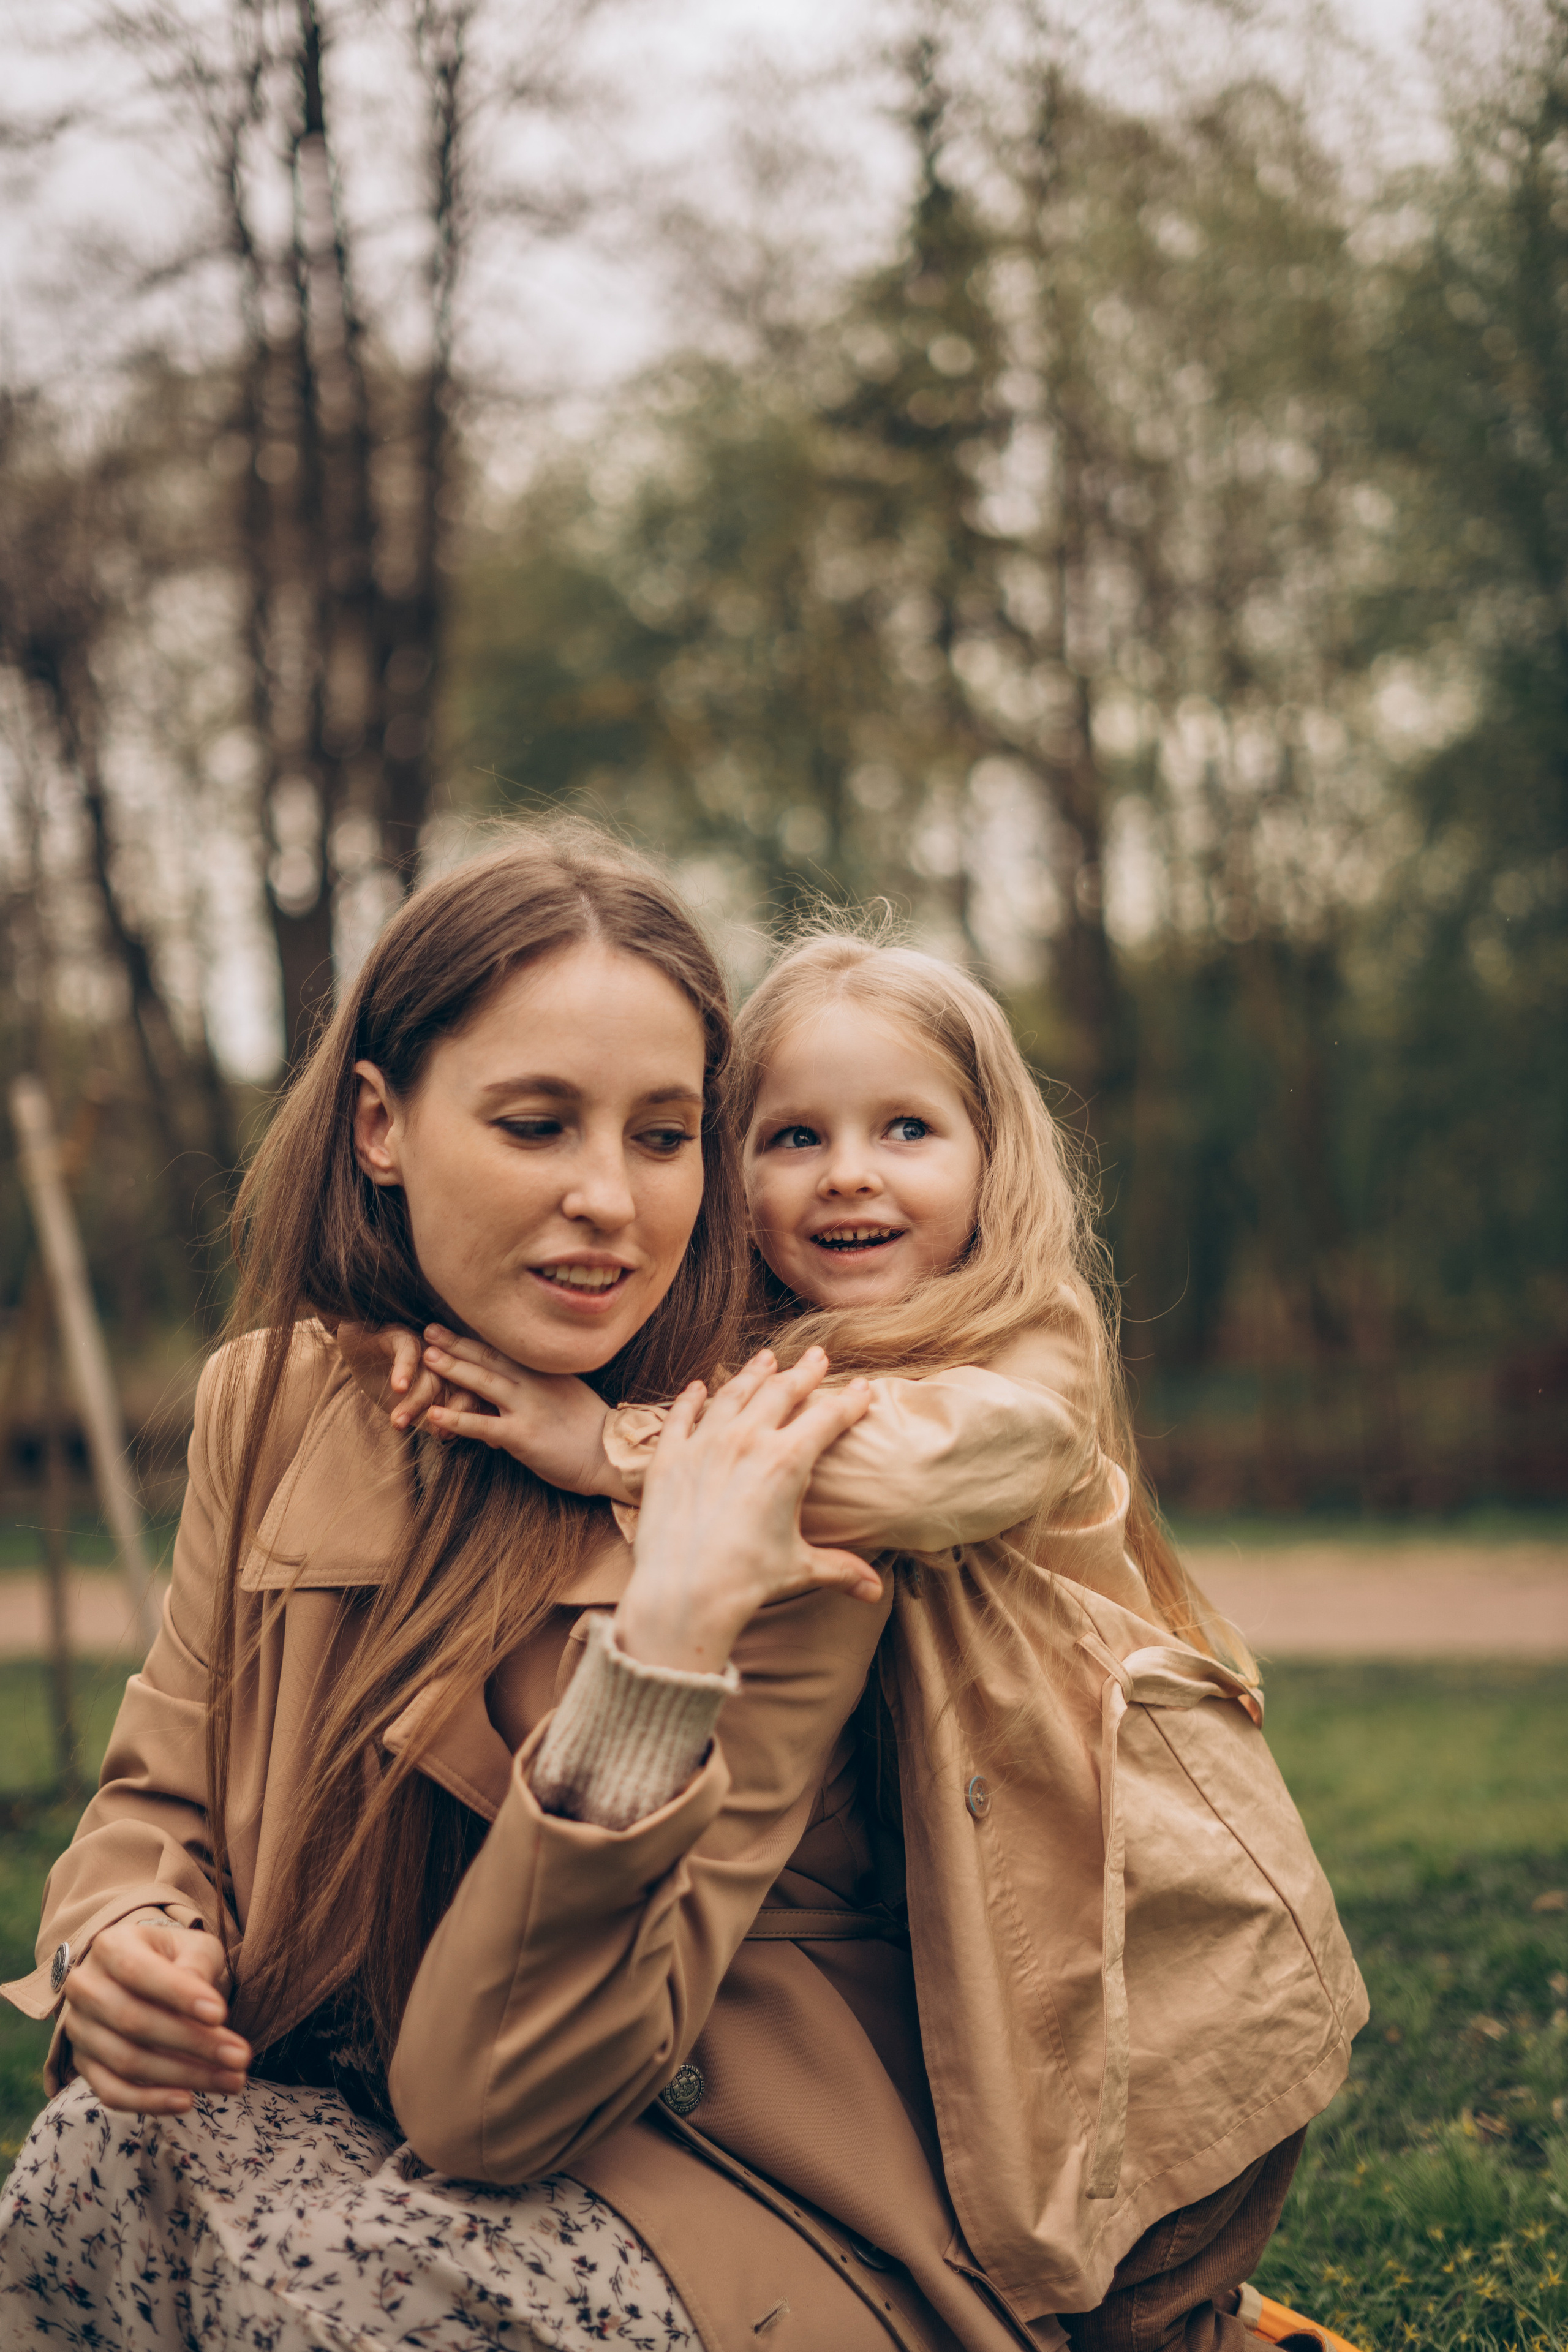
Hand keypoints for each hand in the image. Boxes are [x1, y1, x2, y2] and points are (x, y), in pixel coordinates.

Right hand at [62, 1915, 248, 2115]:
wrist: (141, 1972)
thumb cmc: (174, 1957)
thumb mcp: (192, 1946)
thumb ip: (197, 1964)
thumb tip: (205, 2008)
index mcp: (111, 1947)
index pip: (138, 1972)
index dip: (179, 1995)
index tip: (221, 2014)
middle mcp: (86, 1987)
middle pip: (134, 2021)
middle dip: (193, 2043)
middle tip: (240, 2057)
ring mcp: (80, 2029)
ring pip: (127, 2060)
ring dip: (183, 2076)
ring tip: (232, 2081)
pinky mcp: (84, 2064)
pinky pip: (111, 2092)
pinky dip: (149, 2102)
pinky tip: (188, 2101)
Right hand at [335, 1319, 479, 1434]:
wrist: (354, 1349)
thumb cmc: (387, 1379)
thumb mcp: (408, 1404)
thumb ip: (429, 1417)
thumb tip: (447, 1434)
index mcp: (452, 1374)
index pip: (469, 1395)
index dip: (462, 1415)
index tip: (447, 1435)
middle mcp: (443, 1358)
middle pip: (454, 1386)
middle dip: (446, 1412)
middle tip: (438, 1434)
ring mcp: (424, 1345)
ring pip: (431, 1373)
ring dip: (415, 1401)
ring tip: (399, 1421)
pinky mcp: (401, 1334)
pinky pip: (409, 1350)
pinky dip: (405, 1369)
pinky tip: (398, 1387)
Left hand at [417, 1327, 618, 1494]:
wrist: (612, 1455)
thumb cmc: (593, 1430)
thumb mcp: (569, 1396)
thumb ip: (543, 1388)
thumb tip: (520, 1388)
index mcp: (546, 1373)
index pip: (505, 1350)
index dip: (476, 1338)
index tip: (453, 1326)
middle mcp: (535, 1384)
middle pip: (490, 1358)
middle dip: (457, 1344)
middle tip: (429, 1331)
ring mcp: (528, 1408)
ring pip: (484, 1383)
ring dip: (454, 1369)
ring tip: (427, 1358)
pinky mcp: (522, 1436)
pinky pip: (483, 1425)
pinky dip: (457, 1419)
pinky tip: (435, 1415)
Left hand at [616, 1347, 879, 1672]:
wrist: (684, 1592)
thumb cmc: (746, 1580)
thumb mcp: (799, 1568)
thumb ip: (840, 1569)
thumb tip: (875, 1592)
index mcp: (787, 1461)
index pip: (829, 1418)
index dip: (850, 1401)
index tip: (863, 1387)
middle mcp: (746, 1440)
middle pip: (781, 1392)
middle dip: (804, 1372)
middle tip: (817, 1356)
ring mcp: (704, 1444)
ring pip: (733, 1394)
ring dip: (753, 1374)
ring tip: (766, 1359)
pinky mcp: (669, 1457)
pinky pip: (680, 1416)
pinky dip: (690, 1399)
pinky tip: (697, 1387)